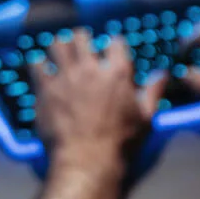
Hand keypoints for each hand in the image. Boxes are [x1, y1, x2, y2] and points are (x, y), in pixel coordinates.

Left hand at [30, 30, 166, 169]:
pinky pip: (37, 65)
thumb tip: (163, 74)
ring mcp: (66, 77)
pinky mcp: (46, 90)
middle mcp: (91, 68)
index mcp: (117, 72)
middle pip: (81, 37)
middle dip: (81, 39)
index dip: (112, 44)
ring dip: (59, 47)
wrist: (87, 161)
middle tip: (80, 47)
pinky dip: (38, 64)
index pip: (115, 41)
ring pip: (57, 45)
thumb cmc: (120, 142)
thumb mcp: (145, 117)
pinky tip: (40, 68)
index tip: (110, 50)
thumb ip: (153, 92)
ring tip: (59, 53)